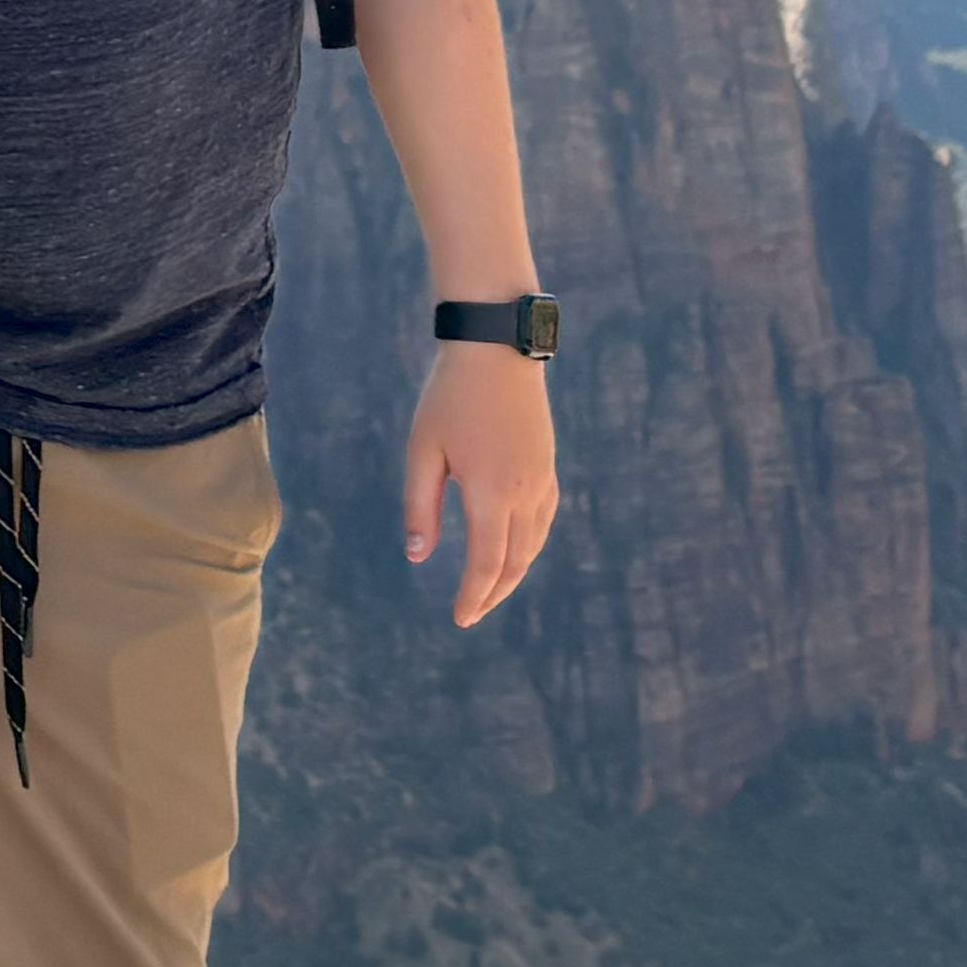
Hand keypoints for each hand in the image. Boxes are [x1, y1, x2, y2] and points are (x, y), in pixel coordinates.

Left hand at [404, 343, 560, 626]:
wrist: (497, 348)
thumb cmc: (450, 397)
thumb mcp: (423, 451)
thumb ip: (421, 507)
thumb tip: (419, 558)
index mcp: (490, 493)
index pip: (485, 563)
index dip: (473, 596)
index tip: (460, 619)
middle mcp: (523, 492)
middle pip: (514, 562)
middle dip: (493, 594)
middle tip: (472, 614)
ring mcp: (541, 479)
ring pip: (534, 544)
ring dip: (514, 573)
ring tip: (490, 591)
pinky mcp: (547, 465)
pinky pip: (544, 520)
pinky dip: (530, 545)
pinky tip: (516, 550)